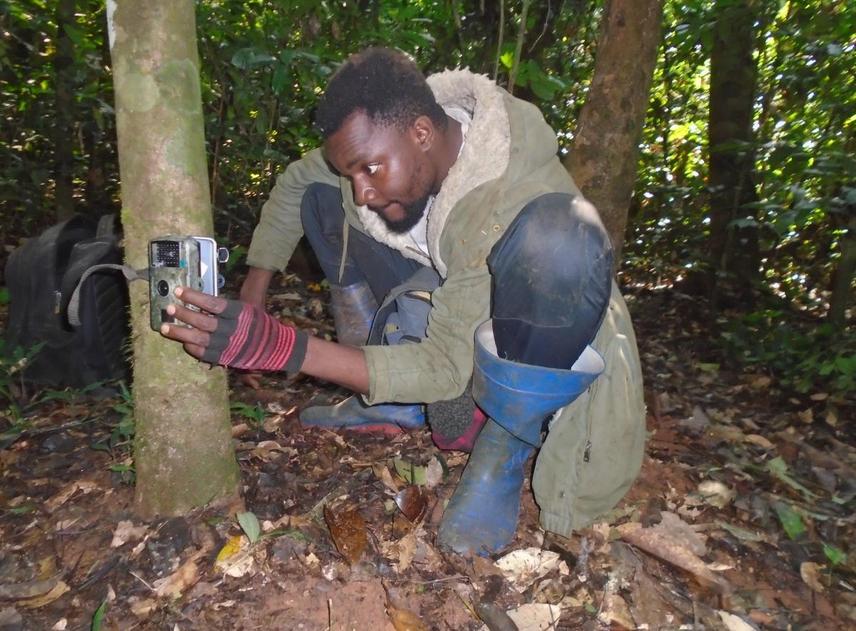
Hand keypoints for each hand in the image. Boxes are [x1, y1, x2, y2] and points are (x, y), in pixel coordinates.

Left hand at [159, 287, 307, 372]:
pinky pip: (203, 353)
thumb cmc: (261, 326)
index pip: (212, 303)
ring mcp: (227, 345)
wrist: (277, 348)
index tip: (179, 290)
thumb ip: (227, 308)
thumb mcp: (249, 310)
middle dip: (184, 314)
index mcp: (239, 313)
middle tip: (169, 308)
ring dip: (180, 332)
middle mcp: (232, 329)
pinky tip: (183, 342)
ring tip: (164, 327)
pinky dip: (191, 348)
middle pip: (202, 321)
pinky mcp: (225, 358)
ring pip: (198, 338)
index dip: (194, 296)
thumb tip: (202, 302)